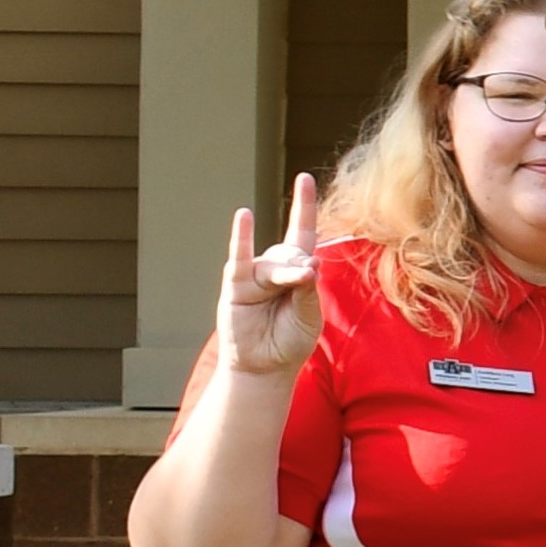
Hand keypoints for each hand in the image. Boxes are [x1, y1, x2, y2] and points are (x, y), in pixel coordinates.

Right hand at [216, 173, 323, 379]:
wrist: (265, 367)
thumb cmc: (290, 340)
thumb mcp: (308, 315)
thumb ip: (308, 288)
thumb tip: (309, 262)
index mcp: (297, 272)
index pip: (302, 232)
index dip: (304, 206)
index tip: (304, 178)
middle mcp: (274, 268)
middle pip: (292, 254)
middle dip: (301, 268)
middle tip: (305, 278)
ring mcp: (254, 276)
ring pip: (273, 264)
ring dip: (284, 274)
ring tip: (293, 283)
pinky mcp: (236, 285)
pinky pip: (239, 259)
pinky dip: (241, 238)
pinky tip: (242, 216)